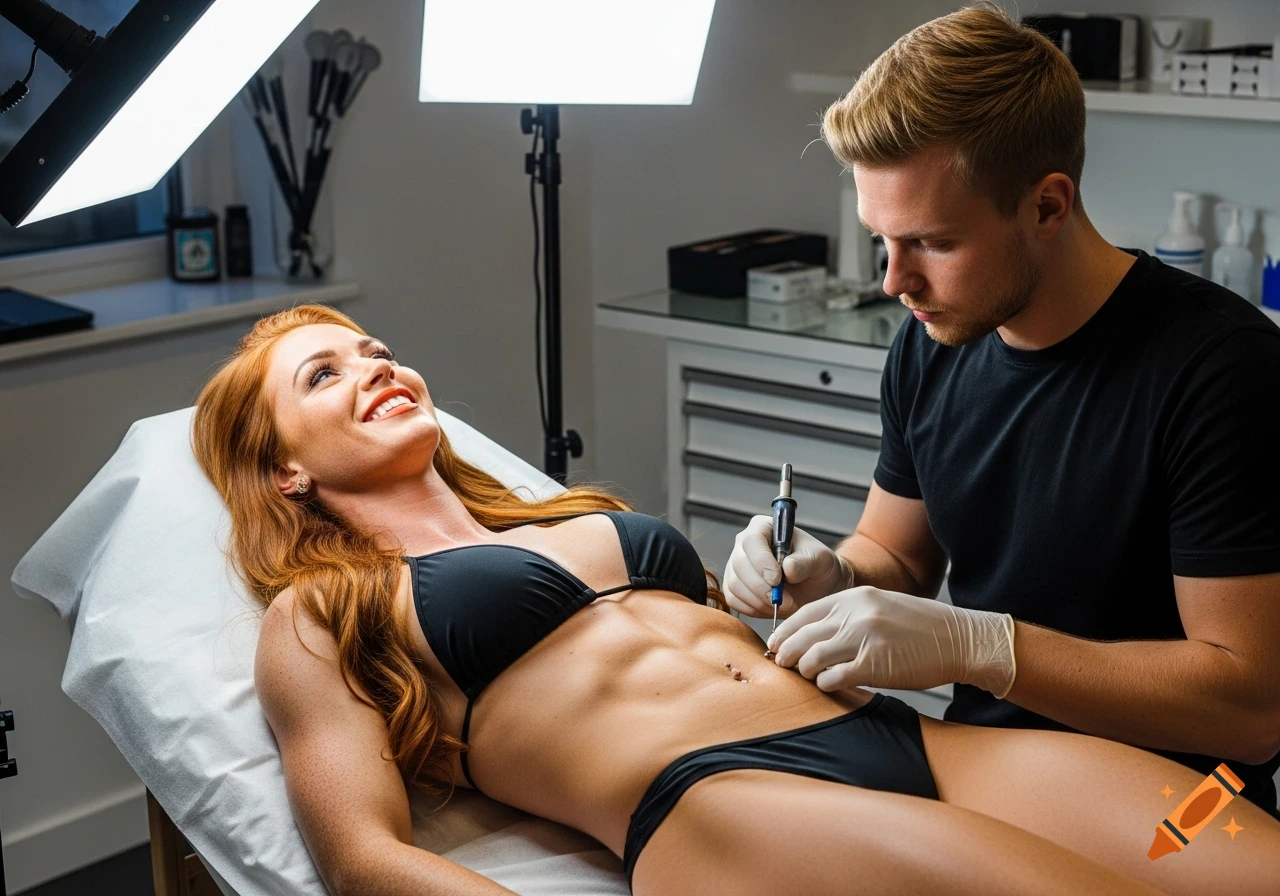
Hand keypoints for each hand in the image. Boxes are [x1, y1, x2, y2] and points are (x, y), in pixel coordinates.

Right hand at [722, 515, 854, 618]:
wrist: (816, 587)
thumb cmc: (818, 567)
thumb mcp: (820, 561)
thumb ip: (805, 562)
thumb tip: (788, 567)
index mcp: (764, 528)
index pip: (752, 541)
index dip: (761, 561)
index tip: (777, 579)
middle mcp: (744, 545)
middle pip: (739, 564)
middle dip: (761, 587)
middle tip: (783, 600)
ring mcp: (736, 566)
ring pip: (735, 584)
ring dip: (759, 600)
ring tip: (784, 603)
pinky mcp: (733, 587)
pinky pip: (735, 600)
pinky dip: (753, 608)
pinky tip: (772, 607)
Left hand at [766, 585, 1016, 696]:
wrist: (958, 639)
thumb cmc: (920, 626)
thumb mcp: (880, 606)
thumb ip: (848, 615)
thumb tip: (813, 635)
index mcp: (855, 597)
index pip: (806, 614)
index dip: (785, 631)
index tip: (775, 644)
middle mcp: (857, 614)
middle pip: (803, 636)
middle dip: (786, 653)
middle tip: (781, 664)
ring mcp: (865, 638)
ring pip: (813, 657)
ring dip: (805, 670)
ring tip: (808, 676)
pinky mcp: (875, 665)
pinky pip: (834, 677)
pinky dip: (826, 683)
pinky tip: (830, 685)